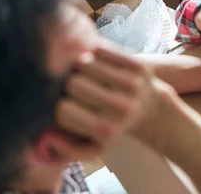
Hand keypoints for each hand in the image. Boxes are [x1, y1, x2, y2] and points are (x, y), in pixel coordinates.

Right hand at [53, 41, 159, 160]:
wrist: (151, 108)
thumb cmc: (113, 125)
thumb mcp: (92, 147)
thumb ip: (66, 150)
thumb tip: (49, 138)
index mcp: (107, 131)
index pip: (62, 110)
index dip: (59, 107)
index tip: (67, 107)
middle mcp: (121, 108)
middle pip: (72, 84)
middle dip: (68, 86)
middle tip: (76, 89)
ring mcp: (132, 85)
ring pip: (84, 63)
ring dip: (79, 67)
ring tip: (85, 75)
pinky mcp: (139, 66)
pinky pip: (101, 50)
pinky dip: (94, 54)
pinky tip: (98, 63)